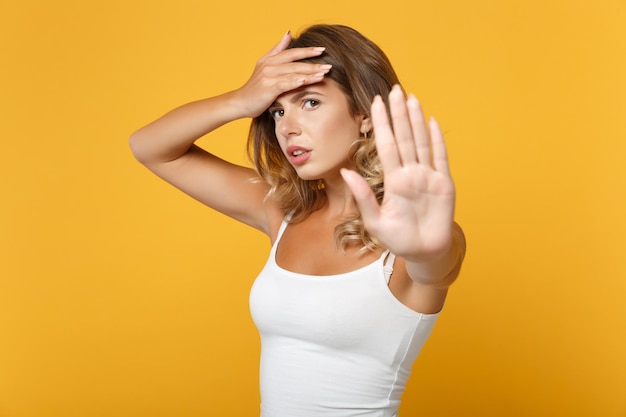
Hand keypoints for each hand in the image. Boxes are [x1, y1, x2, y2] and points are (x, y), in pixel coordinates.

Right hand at [233, 31, 331, 117]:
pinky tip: (305, 81)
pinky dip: (295, 82)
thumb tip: (288, 33)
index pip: (292, 52)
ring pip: (292, 73)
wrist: (240, 102)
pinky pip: (284, 83)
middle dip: (313, 64)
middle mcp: (269, 65)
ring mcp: (268, 76)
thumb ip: (277, 49)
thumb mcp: (264, 64)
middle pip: (295, 62)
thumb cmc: (255, 87)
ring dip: (309, 74)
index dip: (307, 51)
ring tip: (323, 74)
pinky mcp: (267, 88)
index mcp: (270, 59)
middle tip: (328, 65)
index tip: (322, 49)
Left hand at [341, 85, 455, 261]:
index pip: (385, 145)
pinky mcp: (444, 183)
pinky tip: (431, 122)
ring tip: (411, 98)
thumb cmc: (398, 239)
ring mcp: (427, 176)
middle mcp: (410, 173)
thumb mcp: (375, 221)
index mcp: (393, 180)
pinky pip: (440, 157)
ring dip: (416, 120)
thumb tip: (345, 172)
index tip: (375, 102)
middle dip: (398, 114)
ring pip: (420, 142)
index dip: (381, 124)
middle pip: (403, 137)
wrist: (424, 252)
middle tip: (394, 89)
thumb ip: (362, 196)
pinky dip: (436, 140)